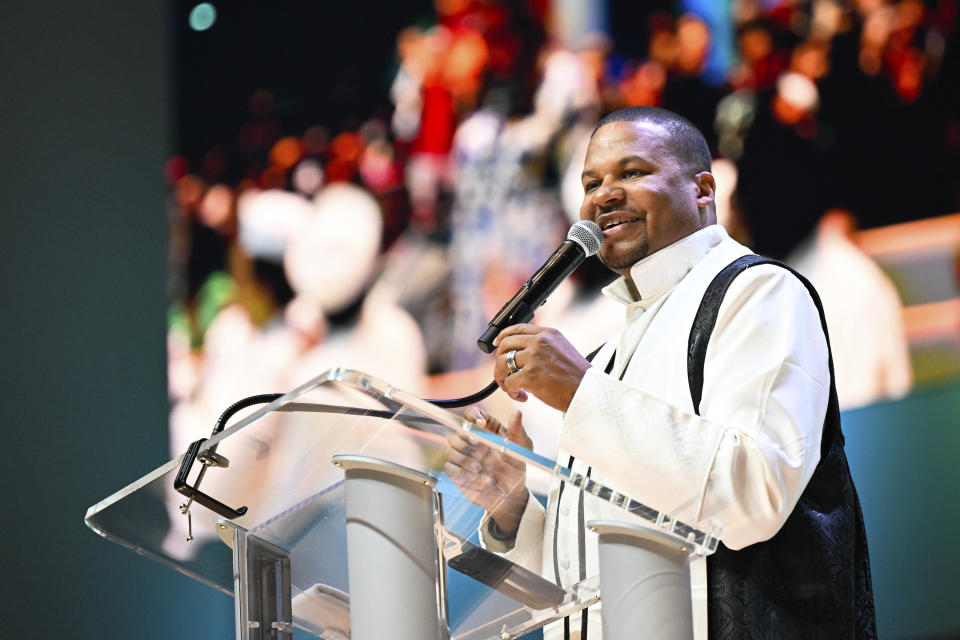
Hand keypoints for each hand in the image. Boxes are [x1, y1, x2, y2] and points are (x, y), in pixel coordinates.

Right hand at [444, 407, 531, 535]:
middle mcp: (473, 442)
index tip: (481, 423)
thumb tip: (517, 413)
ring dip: (463, 457)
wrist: (511, 495)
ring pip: (450, 448)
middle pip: (457, 431)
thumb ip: (517, 431)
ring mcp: (464, 457)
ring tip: (479, 468)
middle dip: (465, 438)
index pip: (472, 415)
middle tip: (478, 447)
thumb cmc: (516, 469)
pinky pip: (449, 466)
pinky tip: (473, 477)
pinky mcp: (458, 473)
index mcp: (487, 431)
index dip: (473, 415)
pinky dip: (459, 471)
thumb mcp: (522, 449)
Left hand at [493, 324, 591, 411]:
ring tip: (512, 388)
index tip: (496, 345)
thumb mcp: (561, 349)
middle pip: (505, 345)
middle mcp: (539, 341)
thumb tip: (520, 352)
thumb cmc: (576, 377)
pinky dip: (511, 392)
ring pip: (502, 363)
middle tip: (505, 374)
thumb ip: (543, 345)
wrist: (588, 392)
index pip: (516, 328)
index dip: (502, 337)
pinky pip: (508, 382)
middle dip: (500, 362)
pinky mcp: (530, 375)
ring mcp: (534, 357)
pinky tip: (522, 396)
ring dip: (502, 378)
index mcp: (547, 333)